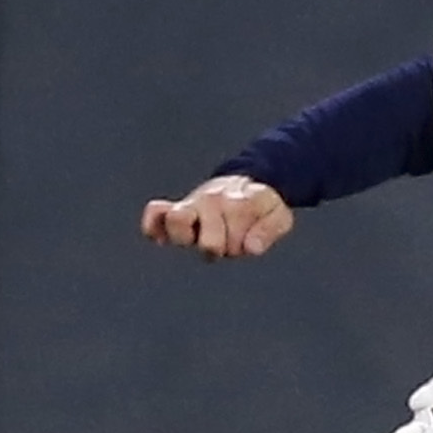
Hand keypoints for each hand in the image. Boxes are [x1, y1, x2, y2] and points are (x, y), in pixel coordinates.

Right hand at [140, 175, 293, 260]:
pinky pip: (155, 213)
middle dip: (222, 249)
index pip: (237, 233)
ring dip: (187, 239)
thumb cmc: (261, 206)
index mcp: (239, 201)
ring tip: (198, 237)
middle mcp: (212, 201)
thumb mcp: (279, 216)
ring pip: (176, 220)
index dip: (247, 243)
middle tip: (228, 243)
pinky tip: (160, 240)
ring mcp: (192, 204)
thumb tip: (251, 248)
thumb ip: (269, 230)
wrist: (245, 182)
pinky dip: (153, 226)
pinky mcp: (175, 210)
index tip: (251, 240)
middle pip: (208, 240)